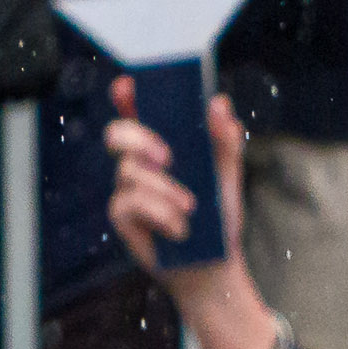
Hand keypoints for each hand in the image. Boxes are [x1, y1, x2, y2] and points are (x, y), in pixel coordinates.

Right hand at [106, 78, 292, 348]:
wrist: (214, 262)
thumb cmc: (218, 216)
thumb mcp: (228, 175)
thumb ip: (225, 140)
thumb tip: (218, 102)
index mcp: (163, 145)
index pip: (137, 112)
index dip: (127, 96)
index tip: (128, 85)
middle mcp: (141, 162)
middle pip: (118, 133)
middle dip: (139, 138)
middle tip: (167, 157)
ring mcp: (128, 188)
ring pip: (130, 171)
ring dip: (165, 190)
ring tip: (191, 208)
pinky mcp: (123, 215)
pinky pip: (129, 202)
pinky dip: (159, 213)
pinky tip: (179, 228)